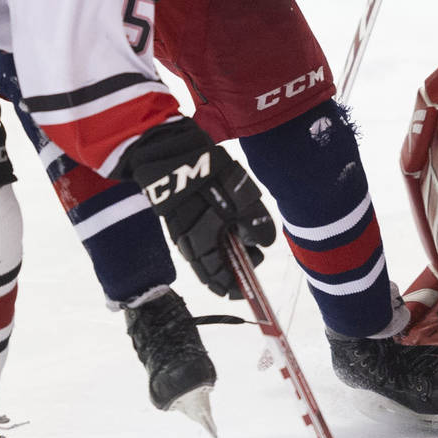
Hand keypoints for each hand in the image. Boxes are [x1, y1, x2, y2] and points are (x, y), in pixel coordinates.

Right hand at [121, 120, 276, 298]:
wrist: (173, 152)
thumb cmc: (209, 175)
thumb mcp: (242, 197)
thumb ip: (255, 224)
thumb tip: (264, 244)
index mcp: (203, 244)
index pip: (218, 280)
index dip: (235, 286)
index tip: (250, 283)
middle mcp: (189, 244)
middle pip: (210, 271)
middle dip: (232, 269)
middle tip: (252, 256)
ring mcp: (181, 232)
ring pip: (203, 256)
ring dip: (223, 254)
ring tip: (241, 241)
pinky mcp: (179, 219)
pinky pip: (197, 241)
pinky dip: (213, 241)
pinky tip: (225, 228)